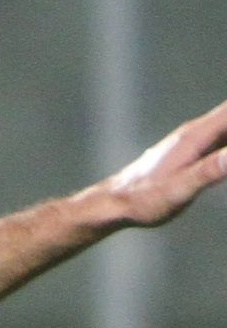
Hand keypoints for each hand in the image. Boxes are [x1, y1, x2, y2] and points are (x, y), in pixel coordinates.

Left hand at [96, 97, 226, 227]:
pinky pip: (221, 135)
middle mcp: (195, 132)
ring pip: (226, 124)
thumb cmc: (143, 200)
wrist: (113, 203)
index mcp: (195, 136)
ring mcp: (192, 140)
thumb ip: (209, 172)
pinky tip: (224, 150)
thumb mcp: (179, 191)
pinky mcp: (190, 151)